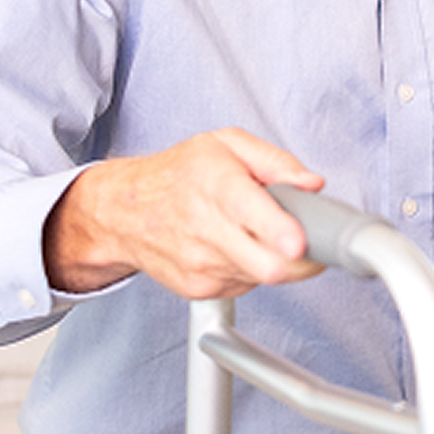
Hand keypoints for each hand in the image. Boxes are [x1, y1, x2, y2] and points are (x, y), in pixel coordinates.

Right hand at [45, 128, 324, 300]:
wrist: (122, 212)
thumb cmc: (176, 175)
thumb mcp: (226, 144)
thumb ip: (276, 160)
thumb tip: (311, 183)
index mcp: (218, 187)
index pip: (253, 218)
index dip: (282, 234)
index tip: (299, 243)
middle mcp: (208, 232)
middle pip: (269, 266)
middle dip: (303, 258)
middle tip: (312, 239)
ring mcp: (202, 266)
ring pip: (265, 276)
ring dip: (278, 259)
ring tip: (262, 232)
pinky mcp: (200, 290)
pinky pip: (247, 284)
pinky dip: (255, 268)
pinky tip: (240, 246)